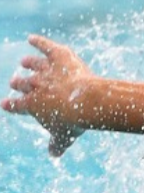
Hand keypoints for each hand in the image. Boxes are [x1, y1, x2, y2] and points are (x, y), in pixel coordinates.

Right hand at [3, 35, 95, 155]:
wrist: (86, 101)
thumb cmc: (74, 121)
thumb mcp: (64, 136)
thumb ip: (57, 144)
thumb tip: (54, 154)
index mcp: (30, 105)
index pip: (15, 105)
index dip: (10, 105)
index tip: (4, 104)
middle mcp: (34, 85)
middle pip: (23, 83)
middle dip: (19, 83)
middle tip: (15, 81)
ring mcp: (46, 70)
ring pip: (34, 64)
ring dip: (29, 63)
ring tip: (26, 62)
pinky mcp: (60, 56)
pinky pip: (46, 46)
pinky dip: (39, 42)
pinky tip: (33, 38)